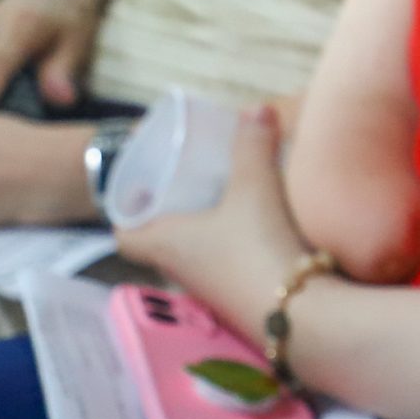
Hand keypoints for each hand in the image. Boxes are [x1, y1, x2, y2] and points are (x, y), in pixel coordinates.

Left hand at [115, 105, 307, 345]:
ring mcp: (208, 289)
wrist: (296, 312)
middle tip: (191, 183)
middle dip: (171, 213)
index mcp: (164, 242)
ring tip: (226, 200)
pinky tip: (257, 229)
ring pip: (192, 254)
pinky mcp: (237, 298)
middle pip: (159, 241)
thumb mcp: (254, 187)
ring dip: (203, 231)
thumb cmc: (255, 246)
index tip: (144, 188)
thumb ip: (253, 145)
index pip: (123, 234)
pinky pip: (223, 267)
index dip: (127, 211)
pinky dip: (231, 248)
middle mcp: (178, 269)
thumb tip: (255, 107)